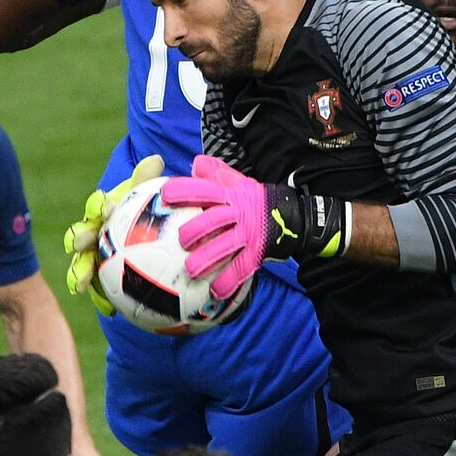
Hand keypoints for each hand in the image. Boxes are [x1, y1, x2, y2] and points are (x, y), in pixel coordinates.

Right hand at [64, 154, 164, 314]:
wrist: (141, 234)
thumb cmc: (142, 211)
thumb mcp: (145, 197)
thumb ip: (147, 181)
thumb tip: (156, 160)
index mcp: (104, 213)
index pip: (99, 206)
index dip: (100, 206)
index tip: (108, 206)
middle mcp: (94, 233)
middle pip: (82, 235)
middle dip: (78, 240)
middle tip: (80, 245)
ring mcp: (94, 256)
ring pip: (82, 263)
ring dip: (79, 272)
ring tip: (79, 285)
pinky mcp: (99, 276)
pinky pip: (97, 288)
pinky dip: (101, 298)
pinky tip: (109, 310)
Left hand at [161, 155, 346, 299]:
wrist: (290, 216)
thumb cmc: (253, 199)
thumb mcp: (237, 182)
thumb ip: (216, 174)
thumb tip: (195, 163)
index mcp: (229, 195)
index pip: (205, 189)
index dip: (185, 190)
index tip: (164, 194)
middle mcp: (238, 214)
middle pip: (214, 220)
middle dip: (196, 229)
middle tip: (180, 239)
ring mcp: (248, 235)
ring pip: (226, 247)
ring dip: (208, 259)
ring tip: (191, 270)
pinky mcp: (256, 253)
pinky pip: (241, 269)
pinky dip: (228, 281)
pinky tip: (215, 292)